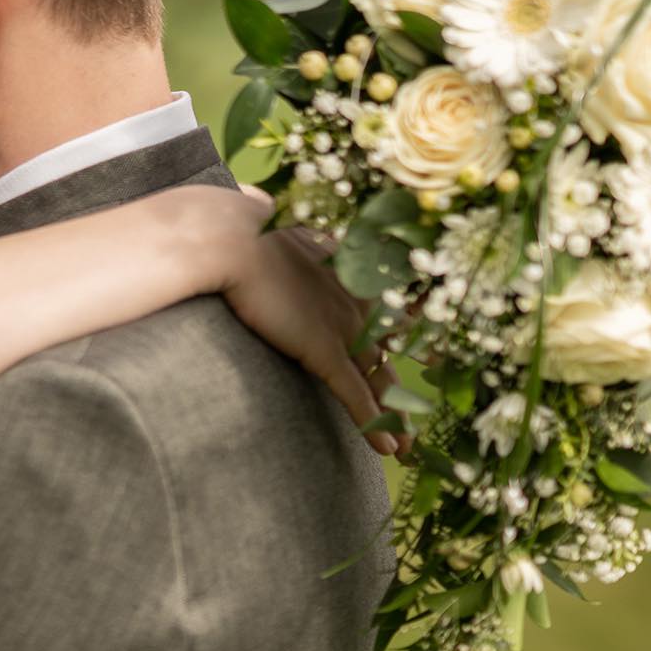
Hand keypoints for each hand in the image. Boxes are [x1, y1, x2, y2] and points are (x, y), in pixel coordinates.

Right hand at [214, 187, 404, 455]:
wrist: (228, 237)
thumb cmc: (240, 226)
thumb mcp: (265, 218)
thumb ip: (268, 215)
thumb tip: (252, 199)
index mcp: (347, 270)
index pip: (387, 306)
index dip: (406, 330)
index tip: (422, 349)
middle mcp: (355, 300)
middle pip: (388, 352)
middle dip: (402, 386)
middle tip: (416, 414)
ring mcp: (342, 326)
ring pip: (379, 381)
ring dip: (395, 418)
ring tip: (408, 448)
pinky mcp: (323, 349)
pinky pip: (356, 394)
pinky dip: (375, 424)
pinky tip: (390, 451)